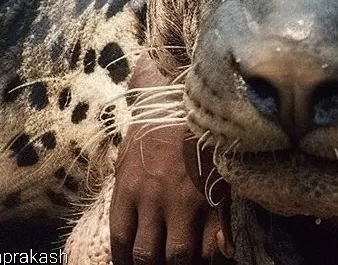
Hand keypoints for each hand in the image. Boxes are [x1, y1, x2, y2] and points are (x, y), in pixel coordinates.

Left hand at [110, 56, 232, 263]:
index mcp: (128, 189)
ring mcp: (186, 200)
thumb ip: (126, 186)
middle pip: (147, 256)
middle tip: (160, 263)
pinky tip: (216, 251)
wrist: (193, 90)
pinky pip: (213, 240)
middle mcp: (154, 200)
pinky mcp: (215, 194)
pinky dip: (213, 252)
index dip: (127, 261)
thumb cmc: (159, 117)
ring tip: (187, 259)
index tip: (134, 263)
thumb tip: (126, 212)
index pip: (121, 243)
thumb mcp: (131, 149)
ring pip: (179, 256)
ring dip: (182, 262)